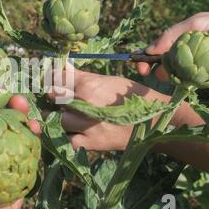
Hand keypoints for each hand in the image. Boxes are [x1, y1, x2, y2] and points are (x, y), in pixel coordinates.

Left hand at [47, 66, 170, 150]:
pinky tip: (78, 130)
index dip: (52, 77)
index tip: (53, 79)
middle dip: (55, 95)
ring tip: (73, 115)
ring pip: (59, 119)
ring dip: (62, 116)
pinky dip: (70, 136)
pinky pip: (69, 140)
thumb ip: (82, 76)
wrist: (155, 121)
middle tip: (60, 96)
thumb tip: (61, 65)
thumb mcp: (108, 80)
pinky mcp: (91, 143)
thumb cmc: (132, 96)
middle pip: (55, 97)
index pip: (57, 78)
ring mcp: (86, 125)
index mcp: (89, 85)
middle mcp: (85, 104)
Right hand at [137, 12, 208, 85]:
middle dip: (172, 73)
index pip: (154, 54)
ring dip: (202, 72)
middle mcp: (186, 57)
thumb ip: (171, 35)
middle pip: (167, 72)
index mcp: (178, 42)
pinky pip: (207, 84)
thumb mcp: (195, 23)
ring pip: (188, 80)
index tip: (142, 69)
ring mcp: (199, 69)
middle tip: (180, 69)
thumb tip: (149, 50)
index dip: (145, 62)